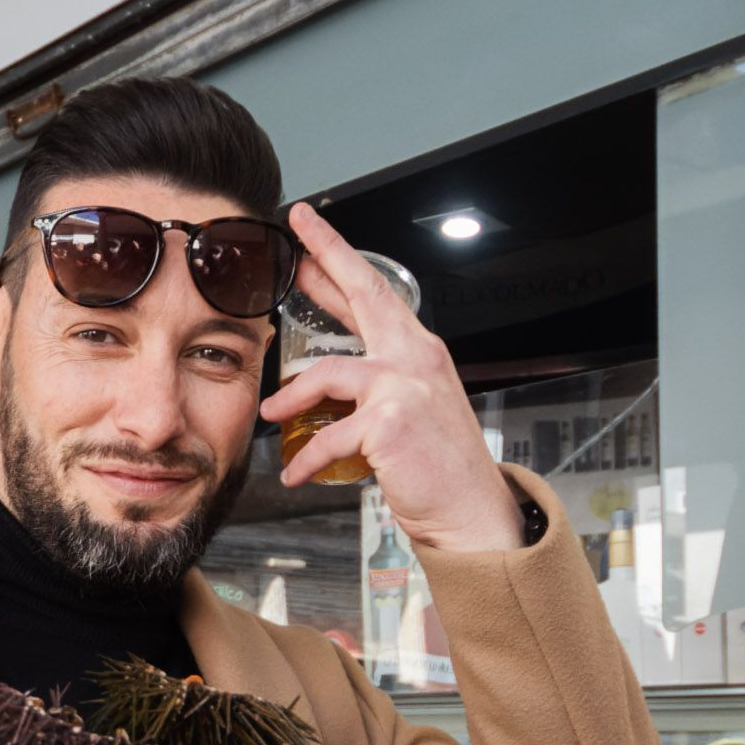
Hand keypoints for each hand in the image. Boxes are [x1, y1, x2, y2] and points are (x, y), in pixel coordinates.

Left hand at [259, 201, 523, 551]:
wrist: (473, 513)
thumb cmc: (440, 467)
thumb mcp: (413, 408)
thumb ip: (377, 382)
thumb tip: (330, 373)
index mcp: (420, 351)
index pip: (376, 291)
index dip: (340, 257)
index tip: (310, 232)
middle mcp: (416, 358)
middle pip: (364, 294)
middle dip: (325, 258)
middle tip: (293, 238)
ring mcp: (405, 387)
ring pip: (328, 373)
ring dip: (291, 397)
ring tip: (271, 415)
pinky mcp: (389, 423)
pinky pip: (329, 435)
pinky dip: (307, 459)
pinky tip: (295, 474)